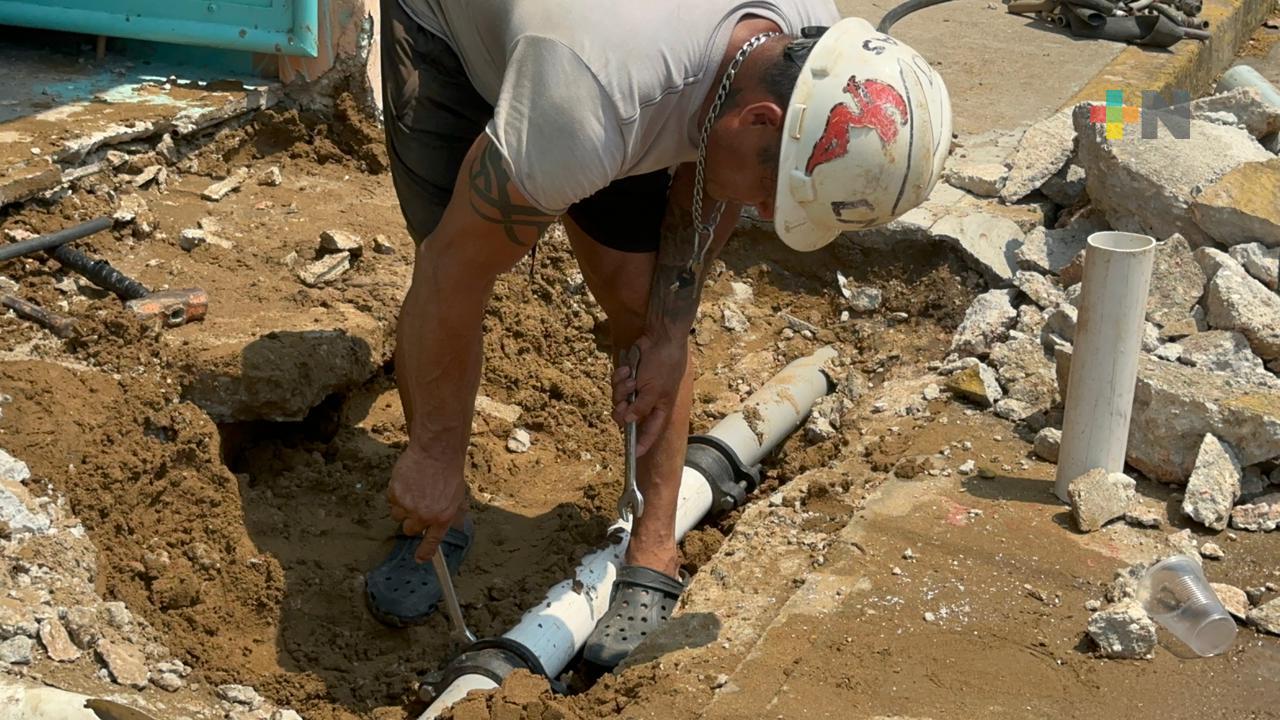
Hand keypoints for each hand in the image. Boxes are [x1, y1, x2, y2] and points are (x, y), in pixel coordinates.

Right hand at [387, 443, 467, 562]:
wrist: (436, 452)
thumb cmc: (448, 472)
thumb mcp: (456, 497)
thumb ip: (448, 514)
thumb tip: (444, 527)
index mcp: (442, 518)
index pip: (431, 543)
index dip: (424, 553)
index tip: (419, 559)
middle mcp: (424, 516)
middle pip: (409, 530)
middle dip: (412, 521)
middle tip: (417, 506)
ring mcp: (408, 506)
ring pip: (398, 516)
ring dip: (403, 507)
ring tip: (413, 490)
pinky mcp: (395, 494)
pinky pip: (391, 500)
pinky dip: (396, 493)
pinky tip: (407, 481)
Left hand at [611, 332, 687, 456]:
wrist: (660, 338)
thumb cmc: (664, 365)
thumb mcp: (654, 391)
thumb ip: (641, 408)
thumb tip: (628, 422)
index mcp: (659, 408)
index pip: (650, 431)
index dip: (642, 443)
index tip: (634, 455)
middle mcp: (647, 401)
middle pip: (626, 416)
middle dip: (622, 408)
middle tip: (624, 401)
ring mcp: (637, 389)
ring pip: (618, 399)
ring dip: (621, 388)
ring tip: (631, 376)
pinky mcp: (628, 377)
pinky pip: (616, 384)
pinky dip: (620, 376)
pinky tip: (629, 367)